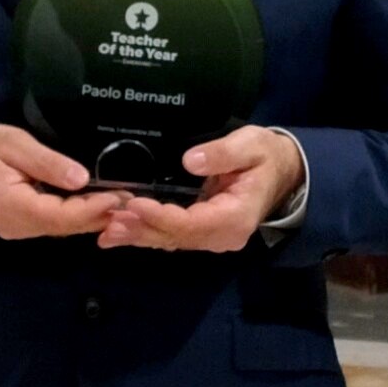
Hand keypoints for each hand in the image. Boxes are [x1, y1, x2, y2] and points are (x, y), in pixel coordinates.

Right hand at [0, 120, 112, 240]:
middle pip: (66, 226)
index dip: (93, 208)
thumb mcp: (14, 144)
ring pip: (62, 228)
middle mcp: (17, 226)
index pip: (61, 215)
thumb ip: (47, 163)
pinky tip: (98, 205)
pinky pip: (54, 224)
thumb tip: (81, 179)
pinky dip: (78, 216)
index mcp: (12, 206)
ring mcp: (18, 230)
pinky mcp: (21, 225)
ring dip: (92, 217)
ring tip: (123, 203)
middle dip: (100, 215)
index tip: (119, 197)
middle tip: (132, 202)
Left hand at [97, 126, 305, 253]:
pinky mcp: (203, 233)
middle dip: (141, 230)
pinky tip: (119, 232)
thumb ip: (223, 154)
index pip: (192, 223)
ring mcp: (213, 238)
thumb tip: (191, 160)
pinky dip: (146, 233)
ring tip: (105, 231)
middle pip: (176, 237)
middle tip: (107, 222)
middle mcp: (223, 236)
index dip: (161, 216)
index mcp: (235, 217)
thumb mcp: (250, 145)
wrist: (282, 172)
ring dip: (138, 235)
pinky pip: (172, 237)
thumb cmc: (265, 156)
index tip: (134, 203)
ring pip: (171, 240)